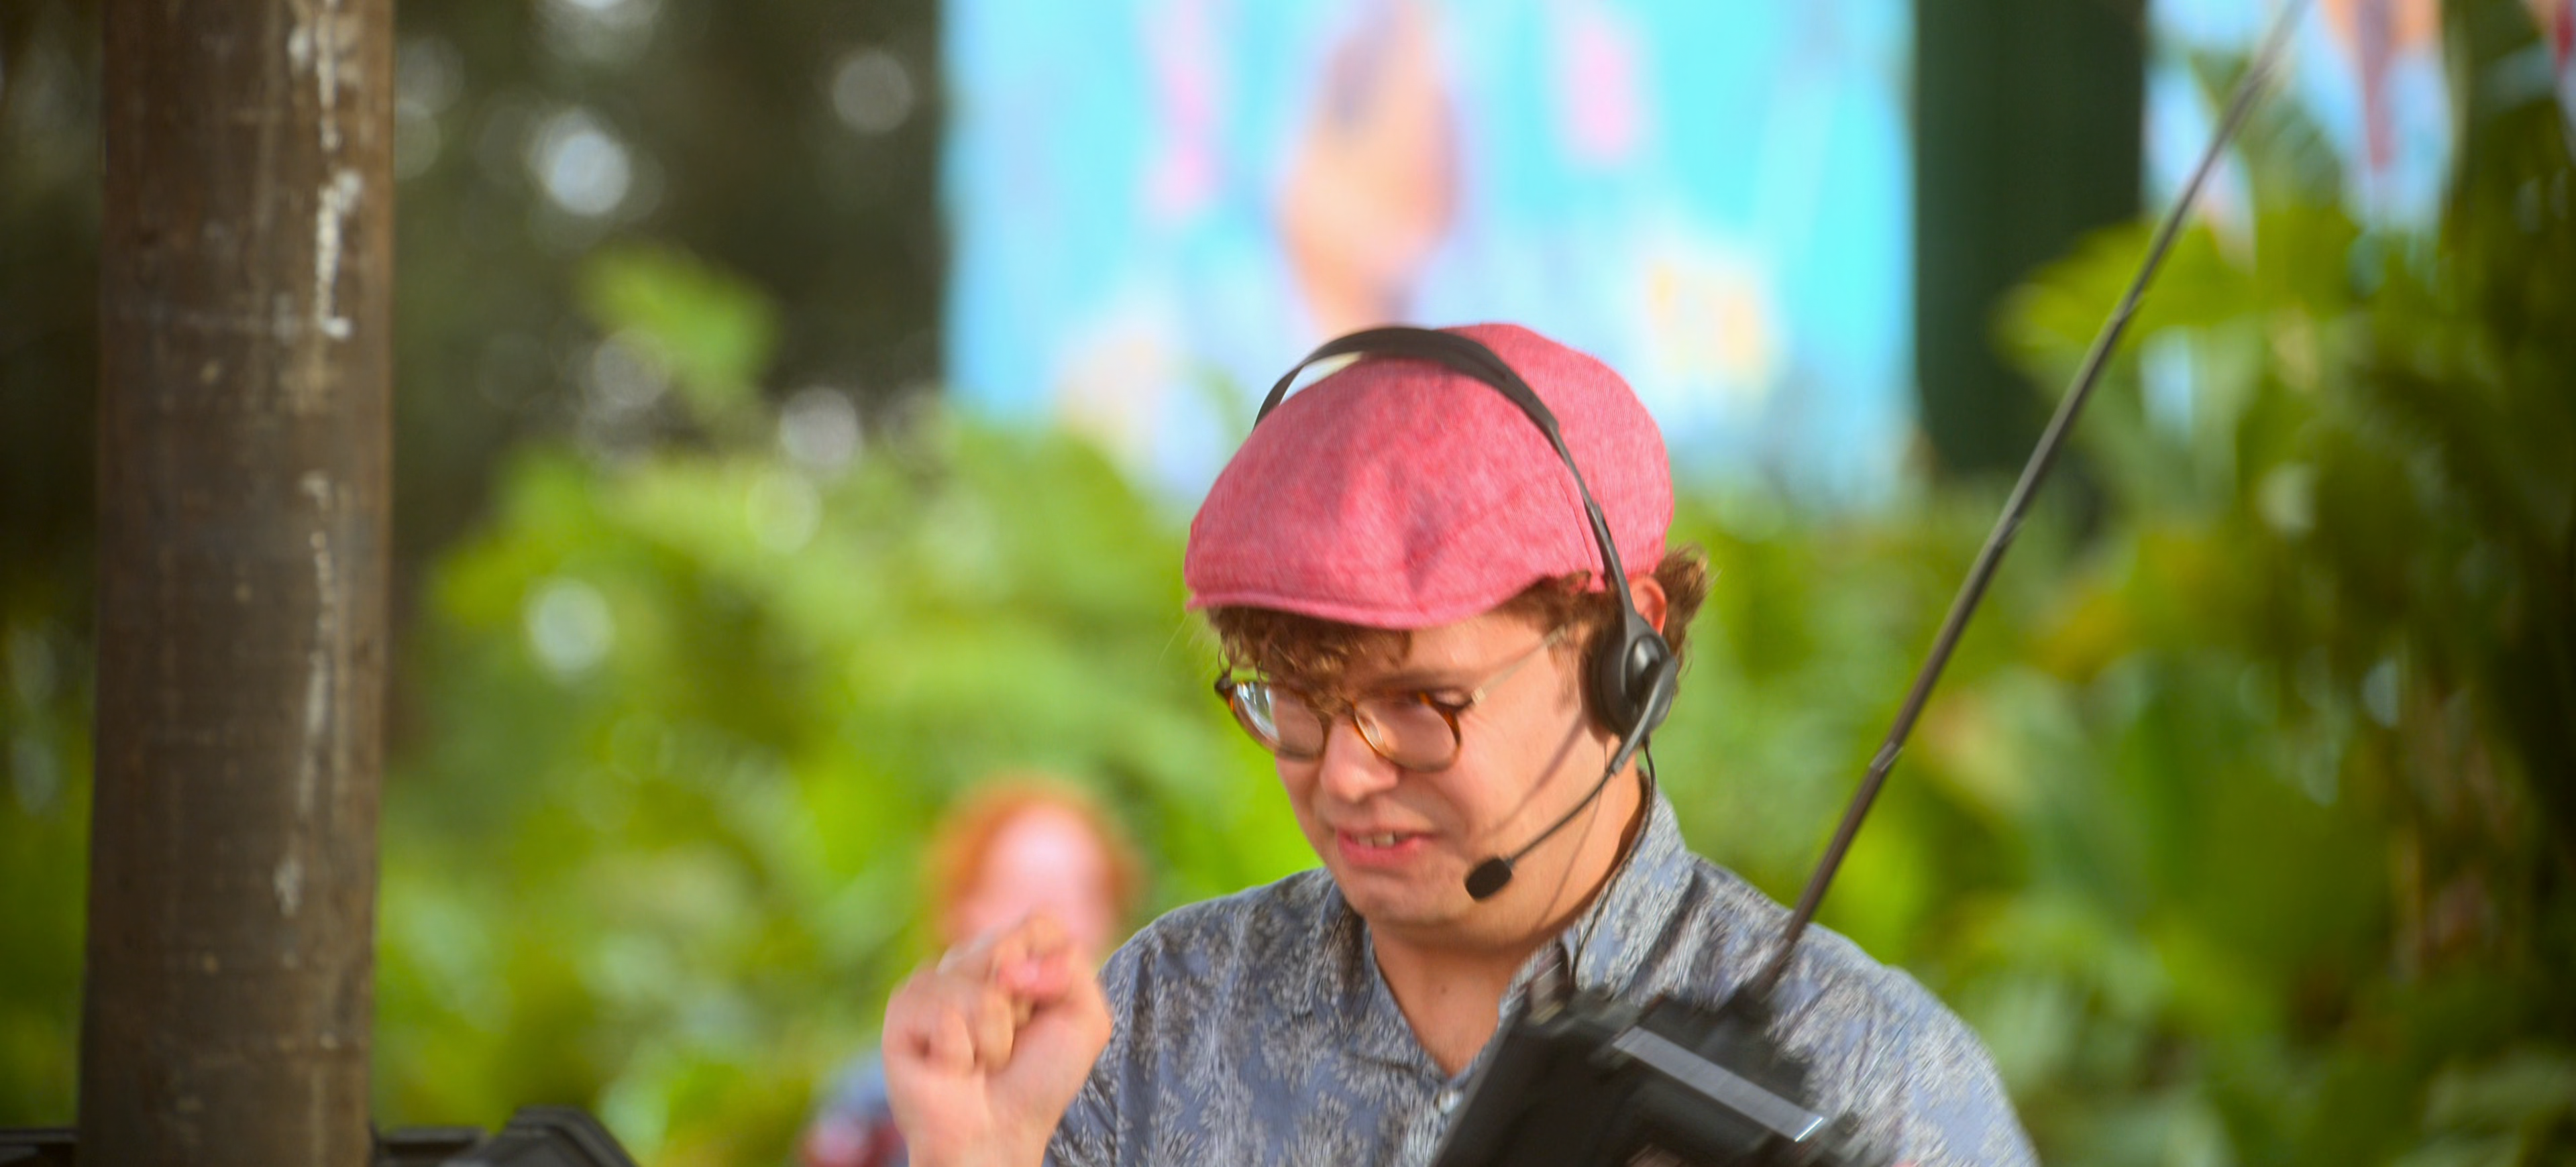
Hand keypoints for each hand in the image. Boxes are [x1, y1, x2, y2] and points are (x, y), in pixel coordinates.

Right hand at [882, 912, 1111, 1166]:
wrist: (1000, 1133)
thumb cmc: (1038, 1079)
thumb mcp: (1084, 1018)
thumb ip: (1070, 966)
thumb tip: (1009, 962)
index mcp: (1009, 954)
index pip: (1038, 924)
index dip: (1051, 971)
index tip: (1044, 1014)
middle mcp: (967, 960)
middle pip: (1008, 946)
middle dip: (1025, 1005)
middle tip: (1010, 1042)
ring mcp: (931, 981)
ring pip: (981, 989)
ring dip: (995, 1038)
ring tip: (979, 1060)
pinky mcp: (902, 1009)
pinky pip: (947, 1017)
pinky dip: (963, 1053)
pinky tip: (952, 1067)